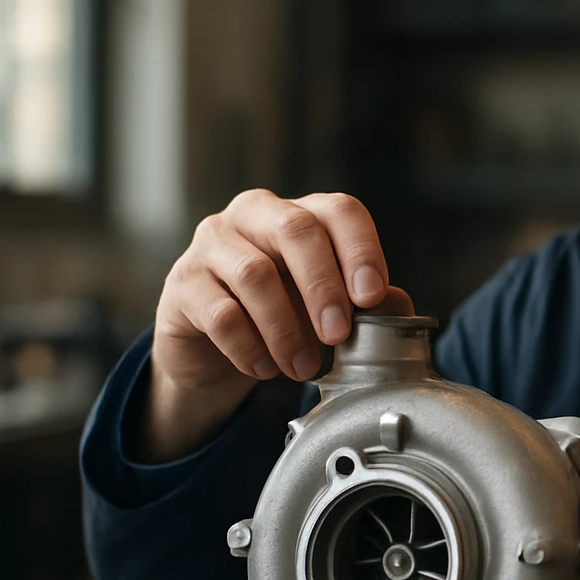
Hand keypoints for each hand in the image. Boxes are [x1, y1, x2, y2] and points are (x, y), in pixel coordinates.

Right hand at [139, 189, 412, 462]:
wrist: (213, 350)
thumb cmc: (282, 317)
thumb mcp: (329, 310)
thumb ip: (366, 306)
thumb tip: (397, 304)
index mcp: (299, 213)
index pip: (338, 210)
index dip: (360, 249)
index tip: (372, 297)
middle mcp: (253, 215)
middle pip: (295, 229)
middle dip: (323, 286)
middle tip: (338, 335)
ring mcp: (211, 244)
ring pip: (254, 274)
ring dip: (286, 328)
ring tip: (303, 367)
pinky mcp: (182, 284)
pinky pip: (220, 313)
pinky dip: (249, 347)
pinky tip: (265, 369)